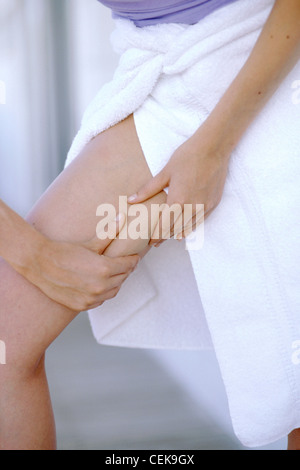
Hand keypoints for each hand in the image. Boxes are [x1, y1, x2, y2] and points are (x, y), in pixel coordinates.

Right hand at [20, 214, 139, 310]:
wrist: (40, 264)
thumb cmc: (65, 251)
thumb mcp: (90, 243)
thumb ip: (109, 233)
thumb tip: (123, 217)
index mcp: (105, 269)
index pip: (129, 265)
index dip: (133, 259)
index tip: (134, 256)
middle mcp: (100, 286)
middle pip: (123, 277)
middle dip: (125, 269)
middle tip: (124, 263)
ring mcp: (91, 298)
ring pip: (114, 290)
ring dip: (116, 282)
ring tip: (113, 273)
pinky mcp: (82, 306)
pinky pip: (101, 300)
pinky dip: (104, 292)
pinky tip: (100, 284)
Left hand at [128, 134, 230, 244]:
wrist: (213, 148)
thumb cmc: (187, 157)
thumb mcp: (165, 173)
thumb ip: (147, 190)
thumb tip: (131, 200)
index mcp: (177, 201)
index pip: (164, 227)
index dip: (156, 237)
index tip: (149, 242)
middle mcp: (192, 208)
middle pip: (175, 230)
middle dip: (165, 237)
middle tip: (155, 241)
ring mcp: (204, 207)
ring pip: (189, 229)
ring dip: (177, 233)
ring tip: (168, 235)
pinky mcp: (213, 204)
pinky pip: (200, 221)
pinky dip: (191, 226)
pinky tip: (184, 227)